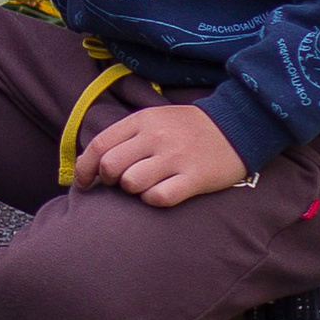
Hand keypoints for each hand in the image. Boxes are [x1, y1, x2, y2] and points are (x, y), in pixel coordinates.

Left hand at [69, 102, 251, 208]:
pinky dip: (155, 200)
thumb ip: (125, 137)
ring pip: (132, 184)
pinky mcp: (195, 178)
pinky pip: (160, 198)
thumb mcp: (153, 119)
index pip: (99, 145)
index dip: (85, 168)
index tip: (84, 183)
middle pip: (111, 167)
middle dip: (110, 181)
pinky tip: (162, 193)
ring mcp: (175, 157)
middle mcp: (156, 137)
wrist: (235, 126)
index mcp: (141, 120)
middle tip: (121, 183)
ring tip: (146, 185)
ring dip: (134, 191)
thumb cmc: (186, 128)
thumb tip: (93, 164)